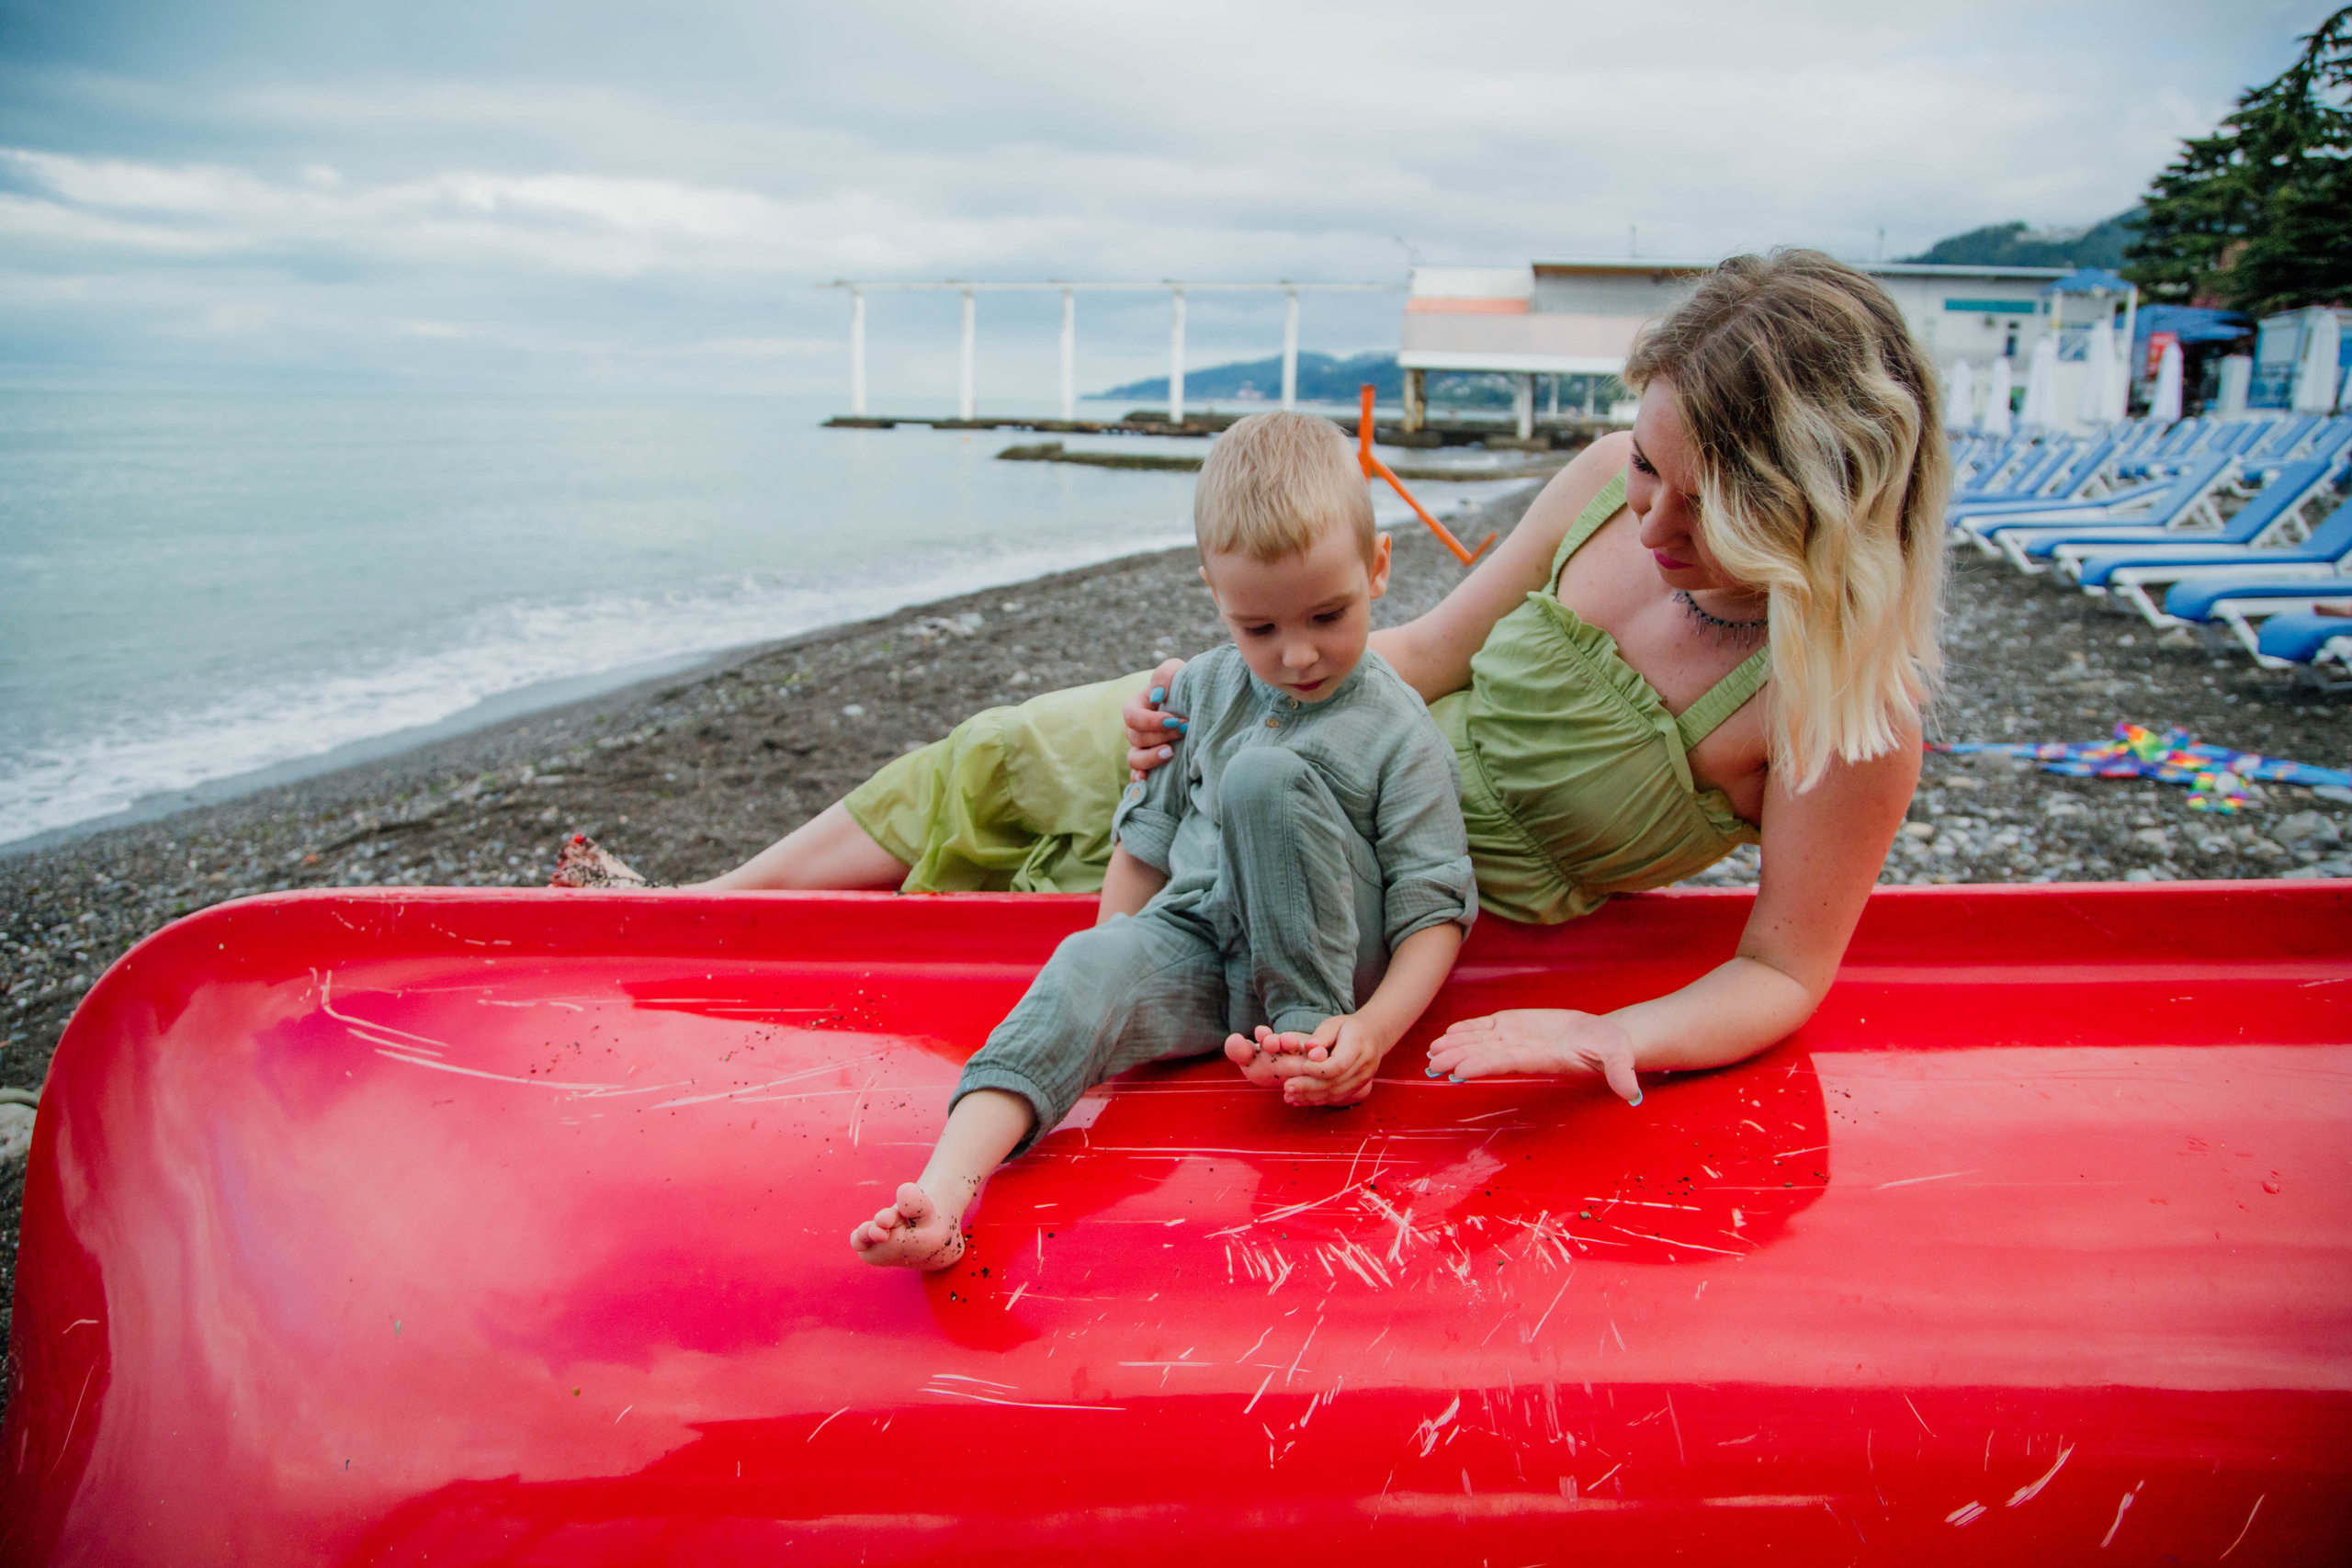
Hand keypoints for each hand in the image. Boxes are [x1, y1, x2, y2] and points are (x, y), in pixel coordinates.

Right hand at [1123, 657, 1188, 777]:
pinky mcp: (1152, 764)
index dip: (1150, 721)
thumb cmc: (1185, 684)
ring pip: (1134, 759)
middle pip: (1135, 738)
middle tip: (1186, 731)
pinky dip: (1141, 779)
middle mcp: (1136, 729)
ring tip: (1171, 754)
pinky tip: (1148, 780)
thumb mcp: (1176, 670)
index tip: (1174, 720)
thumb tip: (1159, 695)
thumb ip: (1165, 675)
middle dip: (1159, 736)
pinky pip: (1138, 775)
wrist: (1200, 702)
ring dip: (1150, 759)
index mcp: (1137, 706)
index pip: (1132, 716)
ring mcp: (1143, 748)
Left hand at [1224, 1018, 1387, 1106]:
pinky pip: (1338, 1097)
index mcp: (1358, 1046)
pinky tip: (1301, 1099)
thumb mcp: (1334, 1023)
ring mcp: (1364, 1079)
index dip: (1318, 1070)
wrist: (1374, 1036)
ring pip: (1336, 1094)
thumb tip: (1309, 1049)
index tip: (1301, 1067)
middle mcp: (1364, 1065)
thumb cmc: (1348, 1028)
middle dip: (1308, 1087)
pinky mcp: (1359, 1088)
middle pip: (1335, 1082)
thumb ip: (1321, 1036)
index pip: (1338, 1065)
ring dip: (1311, 1097)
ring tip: (1289, 1096)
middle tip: (1287, 1087)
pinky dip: (1318, 1099)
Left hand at [1424, 1009, 1642, 1105]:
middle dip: (1458, 1058)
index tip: (1458, 1073)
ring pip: (1480, 1041)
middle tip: (1432, 1063)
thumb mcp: (1620, 1057)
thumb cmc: (1613, 1050)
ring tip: (1432, 1051)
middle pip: (1485, 1055)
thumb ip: (1622, 1073)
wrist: (1604, 1039)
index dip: (1482, 1066)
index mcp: (1542, 1059)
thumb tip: (1633, 1094)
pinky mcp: (1517, 1025)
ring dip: (1455, 1045)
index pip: (1506, 1063)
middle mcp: (1524, 1052)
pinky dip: (1468, 1029)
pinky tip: (1449, 1032)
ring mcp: (1517, 1038)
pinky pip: (1487, 1027)